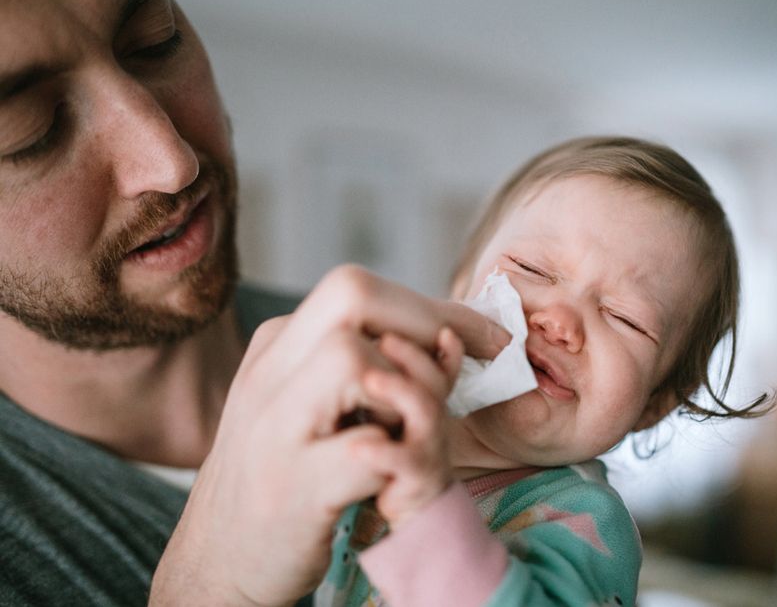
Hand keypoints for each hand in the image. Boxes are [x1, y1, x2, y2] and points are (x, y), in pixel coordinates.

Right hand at [151, 266, 507, 605]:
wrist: (216, 562)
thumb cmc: (281, 477)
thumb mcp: (311, 407)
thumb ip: (364, 368)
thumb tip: (450, 339)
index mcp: (275, 348)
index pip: (358, 289)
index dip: (432, 306)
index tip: (484, 336)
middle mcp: (267, 375)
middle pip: (353, 293)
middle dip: (426, 322)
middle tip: (460, 368)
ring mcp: (274, 429)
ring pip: (355, 357)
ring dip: (408, 392)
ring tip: (403, 432)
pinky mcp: (292, 488)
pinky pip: (366, 449)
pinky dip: (395, 459)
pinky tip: (386, 481)